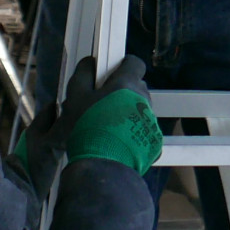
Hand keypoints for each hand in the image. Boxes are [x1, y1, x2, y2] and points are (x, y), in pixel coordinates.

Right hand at [22, 55, 157, 192]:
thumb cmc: (88, 127)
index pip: (135, 63)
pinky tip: (116, 141)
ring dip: (127, 113)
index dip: (123, 66)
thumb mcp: (76, 96)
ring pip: (139, 110)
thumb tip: (89, 63)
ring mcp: (151, 121)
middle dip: (122, 92)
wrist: (103, 166)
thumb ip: (83, 74)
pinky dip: (132, 132)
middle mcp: (144, 100)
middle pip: (136, 87)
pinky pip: (143, 130)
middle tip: (103, 104)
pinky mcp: (153, 141)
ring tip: (107, 126)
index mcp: (127, 84)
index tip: (111, 73)